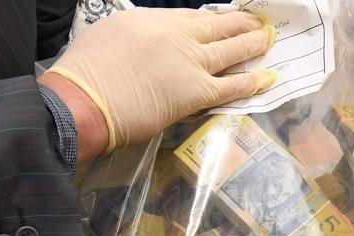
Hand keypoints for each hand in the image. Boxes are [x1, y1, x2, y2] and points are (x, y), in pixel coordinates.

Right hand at [46, 8, 276, 155]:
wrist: (85, 100)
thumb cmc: (86, 72)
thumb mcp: (109, 35)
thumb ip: (135, 37)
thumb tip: (144, 46)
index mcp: (153, 20)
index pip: (191, 17)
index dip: (212, 21)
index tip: (222, 21)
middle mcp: (177, 35)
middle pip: (217, 26)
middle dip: (240, 23)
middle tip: (257, 21)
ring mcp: (190, 62)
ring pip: (230, 49)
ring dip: (253, 42)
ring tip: (268, 38)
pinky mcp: (197, 91)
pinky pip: (231, 85)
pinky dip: (252, 81)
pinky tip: (268, 78)